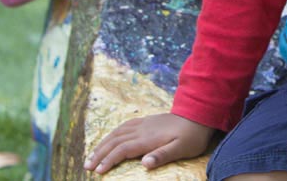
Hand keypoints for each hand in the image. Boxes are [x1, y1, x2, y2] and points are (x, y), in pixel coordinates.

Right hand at [84, 112, 213, 173]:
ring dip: (103, 143)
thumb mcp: (182, 148)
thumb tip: (144, 164)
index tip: (98, 171)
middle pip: (115, 141)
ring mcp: (144, 123)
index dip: (109, 160)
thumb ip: (163, 155)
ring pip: (117, 132)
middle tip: (87, 166)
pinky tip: (110, 138)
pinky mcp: (147, 121)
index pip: (122, 150)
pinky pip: (124, 126)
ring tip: (92, 154)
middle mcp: (142, 129)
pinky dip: (113, 133)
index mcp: (148, 138)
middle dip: (100, 153)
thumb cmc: (192, 135)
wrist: (199, 114)